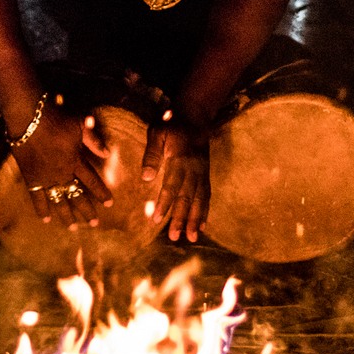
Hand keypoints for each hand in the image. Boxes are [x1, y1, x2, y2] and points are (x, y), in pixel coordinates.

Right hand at [11, 107, 111, 227]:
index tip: (109, 204)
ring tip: (72, 227)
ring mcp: (45, 178)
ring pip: (58, 200)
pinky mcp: (30, 178)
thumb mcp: (79, 125)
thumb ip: (93, 140)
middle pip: (77, 195)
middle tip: (94, 223)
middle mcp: (62, 173)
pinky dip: (41, 208)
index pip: (92, 181)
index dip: (101, 193)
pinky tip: (46, 219)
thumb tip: (108, 153)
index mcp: (75, 161)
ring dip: (66, 215)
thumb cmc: (55, 119)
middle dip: (87, 210)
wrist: (28, 118)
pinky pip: (36, 197)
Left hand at [141, 122, 209, 241]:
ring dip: (195, 220)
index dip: (164, 203)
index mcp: (180, 159)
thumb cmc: (171, 123)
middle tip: (174, 237)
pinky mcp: (206, 174)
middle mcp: (194, 169)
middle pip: (187, 197)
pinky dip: (205, 212)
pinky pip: (207, 196)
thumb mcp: (157, 132)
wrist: (196, 115)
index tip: (156, 219)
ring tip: (191, 238)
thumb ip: (152, 154)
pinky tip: (202, 226)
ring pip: (200, 200)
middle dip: (181, 218)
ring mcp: (202, 173)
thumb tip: (146, 177)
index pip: (171, 185)